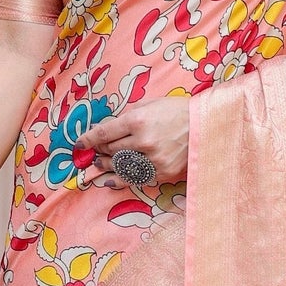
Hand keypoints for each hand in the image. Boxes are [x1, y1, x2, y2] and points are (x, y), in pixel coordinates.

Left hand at [75, 95, 189, 184]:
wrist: (206, 125)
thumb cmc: (177, 110)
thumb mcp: (150, 104)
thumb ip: (128, 115)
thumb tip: (107, 126)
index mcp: (137, 120)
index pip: (104, 133)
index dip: (88, 139)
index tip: (79, 144)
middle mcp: (143, 141)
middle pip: (111, 150)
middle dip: (99, 151)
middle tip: (94, 152)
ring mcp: (153, 159)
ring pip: (120, 167)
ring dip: (106, 166)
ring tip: (99, 165)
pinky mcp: (162, 172)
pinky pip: (136, 178)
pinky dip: (121, 181)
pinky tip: (110, 181)